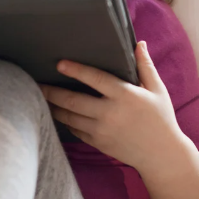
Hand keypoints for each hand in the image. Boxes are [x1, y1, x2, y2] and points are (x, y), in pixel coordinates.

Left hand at [39, 41, 187, 169]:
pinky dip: (65, 121)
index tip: (60, 64)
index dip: (76, 70)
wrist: (161, 155)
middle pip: (73, 101)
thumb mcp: (157, 90)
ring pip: (69, 117)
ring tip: (40, 97)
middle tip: (37, 83)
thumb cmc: (161, 119)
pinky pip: (75, 130)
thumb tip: (138, 43)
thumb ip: (145, 66)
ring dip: (53, 107)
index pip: (95, 79)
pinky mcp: (98, 143)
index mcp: (125, 96)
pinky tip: (57, 113)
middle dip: (52, 92)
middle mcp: (110, 113)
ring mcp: (101, 131)